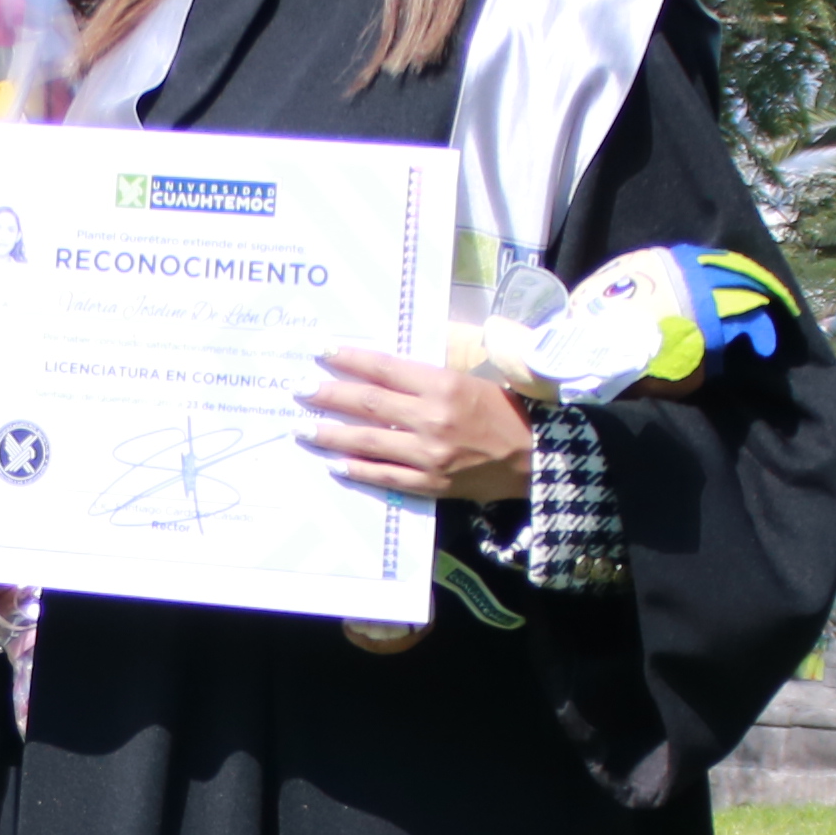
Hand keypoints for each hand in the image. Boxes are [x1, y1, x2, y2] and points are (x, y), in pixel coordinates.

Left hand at [302, 345, 537, 505]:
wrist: (536, 458)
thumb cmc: (505, 412)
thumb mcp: (471, 379)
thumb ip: (428, 377)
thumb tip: (383, 371)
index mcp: (444, 385)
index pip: (385, 368)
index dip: (350, 359)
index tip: (322, 351)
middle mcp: (433, 419)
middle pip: (369, 404)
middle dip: (329, 395)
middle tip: (300, 389)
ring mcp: (430, 454)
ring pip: (369, 442)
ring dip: (332, 434)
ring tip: (303, 428)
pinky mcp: (432, 483)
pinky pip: (386, 476)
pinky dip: (359, 470)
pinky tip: (336, 464)